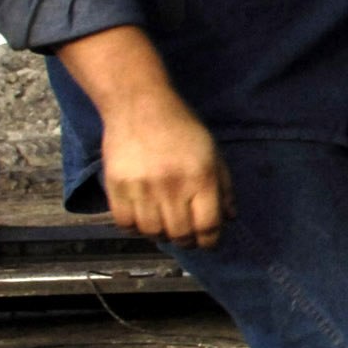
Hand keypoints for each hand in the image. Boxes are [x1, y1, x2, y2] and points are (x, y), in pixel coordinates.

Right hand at [55, 25, 234, 247]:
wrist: (140, 105)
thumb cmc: (182, 128)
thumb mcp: (213, 153)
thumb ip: (224, 187)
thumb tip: (230, 219)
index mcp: (201, 178)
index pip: (209, 226)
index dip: (211, 241)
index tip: (208, 241)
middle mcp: (172, 187)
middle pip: (181, 234)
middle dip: (188, 241)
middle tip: (186, 235)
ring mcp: (142, 189)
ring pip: (152, 233)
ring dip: (161, 235)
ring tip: (164, 225)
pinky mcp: (117, 187)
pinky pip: (125, 224)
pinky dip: (135, 228)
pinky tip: (142, 218)